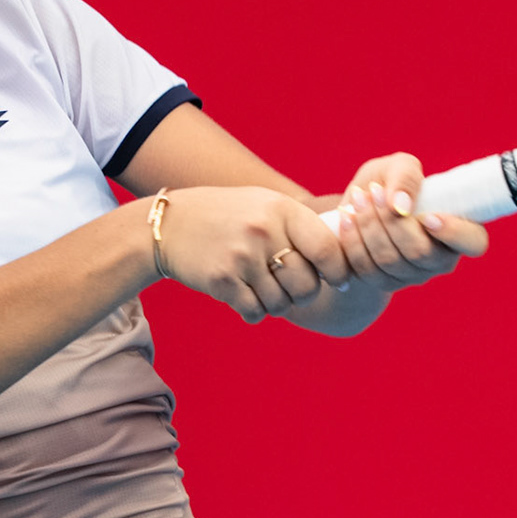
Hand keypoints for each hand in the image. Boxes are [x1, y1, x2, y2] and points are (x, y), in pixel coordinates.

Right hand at [154, 186, 351, 322]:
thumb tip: (345, 254)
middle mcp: (263, 232)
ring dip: (276, 303)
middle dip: (303, 293)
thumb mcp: (266, 205)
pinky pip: (255, 312)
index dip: (339, 271)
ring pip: (281, 304)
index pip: (327, 250)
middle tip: (291, 286)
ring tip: (261, 286)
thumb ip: (301, 225)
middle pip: (307, 285)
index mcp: (282, 211)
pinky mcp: (222, 280)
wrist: (171, 224)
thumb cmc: (228, 215)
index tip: (339, 280)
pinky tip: (243, 294)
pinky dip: (253, 310)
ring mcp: (241, 257)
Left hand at [334, 153, 487, 292]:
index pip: (474, 243)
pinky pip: (367, 269)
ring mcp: (412, 275)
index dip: (455, 234)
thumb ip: (405, 176)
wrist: (358, 206)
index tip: (429, 216)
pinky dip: (353, 240)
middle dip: (392, 221)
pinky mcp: (384, 283)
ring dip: (369, 226)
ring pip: (390, 261)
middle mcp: (439, 258)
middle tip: (374, 191)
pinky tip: (347, 217)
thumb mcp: (398, 166)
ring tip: (359, 198)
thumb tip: (401, 205)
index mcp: (458, 229)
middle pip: (420, 253)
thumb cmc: (389, 183)